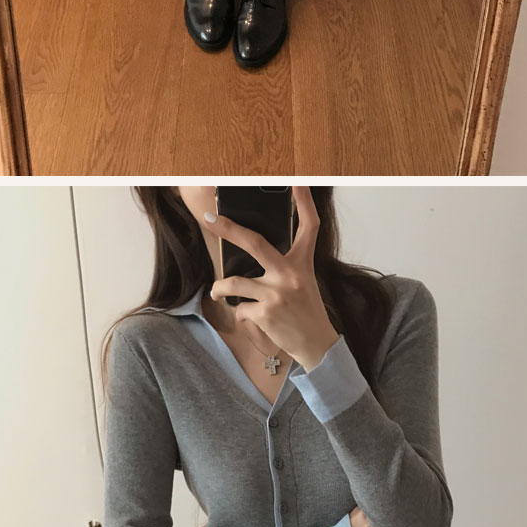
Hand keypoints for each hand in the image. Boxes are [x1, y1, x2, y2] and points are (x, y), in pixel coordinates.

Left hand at [211, 181, 335, 365]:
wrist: (316, 345)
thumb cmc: (306, 310)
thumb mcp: (303, 281)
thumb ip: (283, 265)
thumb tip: (250, 251)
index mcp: (302, 263)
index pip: (309, 226)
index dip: (304, 202)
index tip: (298, 180)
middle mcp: (290, 275)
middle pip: (256, 243)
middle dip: (229, 229)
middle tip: (210, 218)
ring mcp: (277, 294)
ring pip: (234, 282)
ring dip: (221, 288)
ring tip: (219, 292)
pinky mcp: (265, 314)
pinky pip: (238, 308)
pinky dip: (240, 313)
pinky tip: (252, 318)